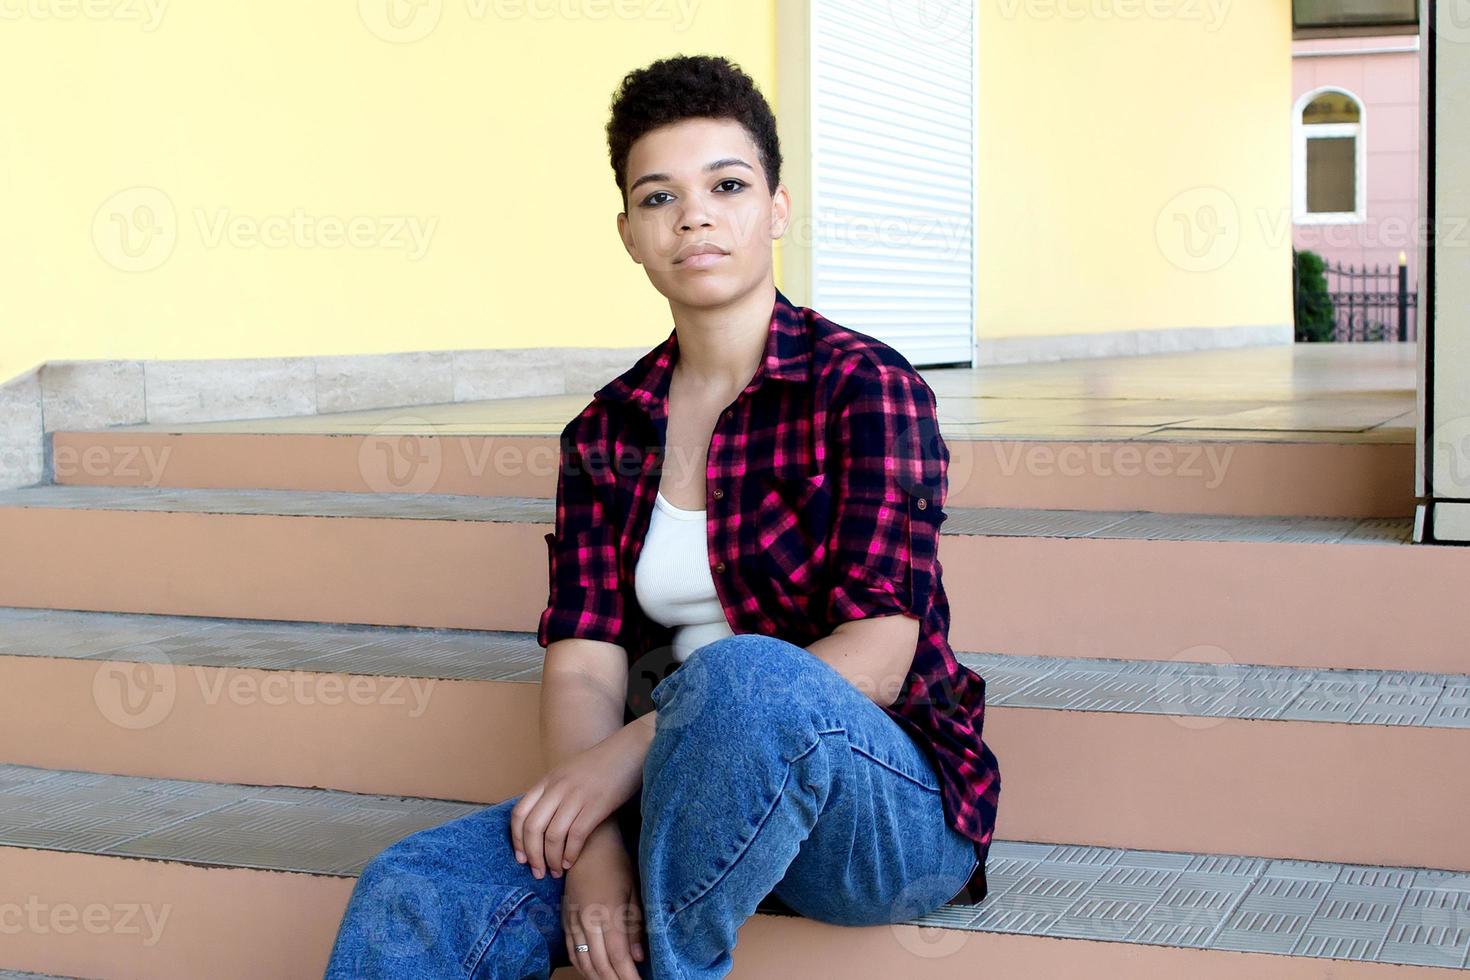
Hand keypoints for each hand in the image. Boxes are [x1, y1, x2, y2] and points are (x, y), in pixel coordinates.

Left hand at [511, 730, 642, 879]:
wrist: (630, 750)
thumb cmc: (602, 764)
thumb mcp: (569, 772)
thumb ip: (554, 792)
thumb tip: (543, 821)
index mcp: (548, 780)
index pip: (519, 813)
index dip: (516, 839)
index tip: (521, 858)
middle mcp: (558, 787)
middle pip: (533, 828)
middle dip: (533, 856)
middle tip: (538, 873)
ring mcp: (577, 796)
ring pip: (553, 835)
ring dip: (552, 860)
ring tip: (557, 872)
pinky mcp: (597, 805)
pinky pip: (576, 835)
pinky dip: (571, 853)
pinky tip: (572, 862)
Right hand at [562, 820, 646, 979]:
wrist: (589, 844)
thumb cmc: (616, 863)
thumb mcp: (633, 890)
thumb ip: (634, 925)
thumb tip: (638, 957)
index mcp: (607, 912)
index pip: (617, 956)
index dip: (627, 976)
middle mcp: (588, 920)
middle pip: (599, 963)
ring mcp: (574, 920)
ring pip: (583, 960)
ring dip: (597, 977)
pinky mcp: (566, 917)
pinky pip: (572, 950)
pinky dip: (582, 965)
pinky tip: (592, 972)